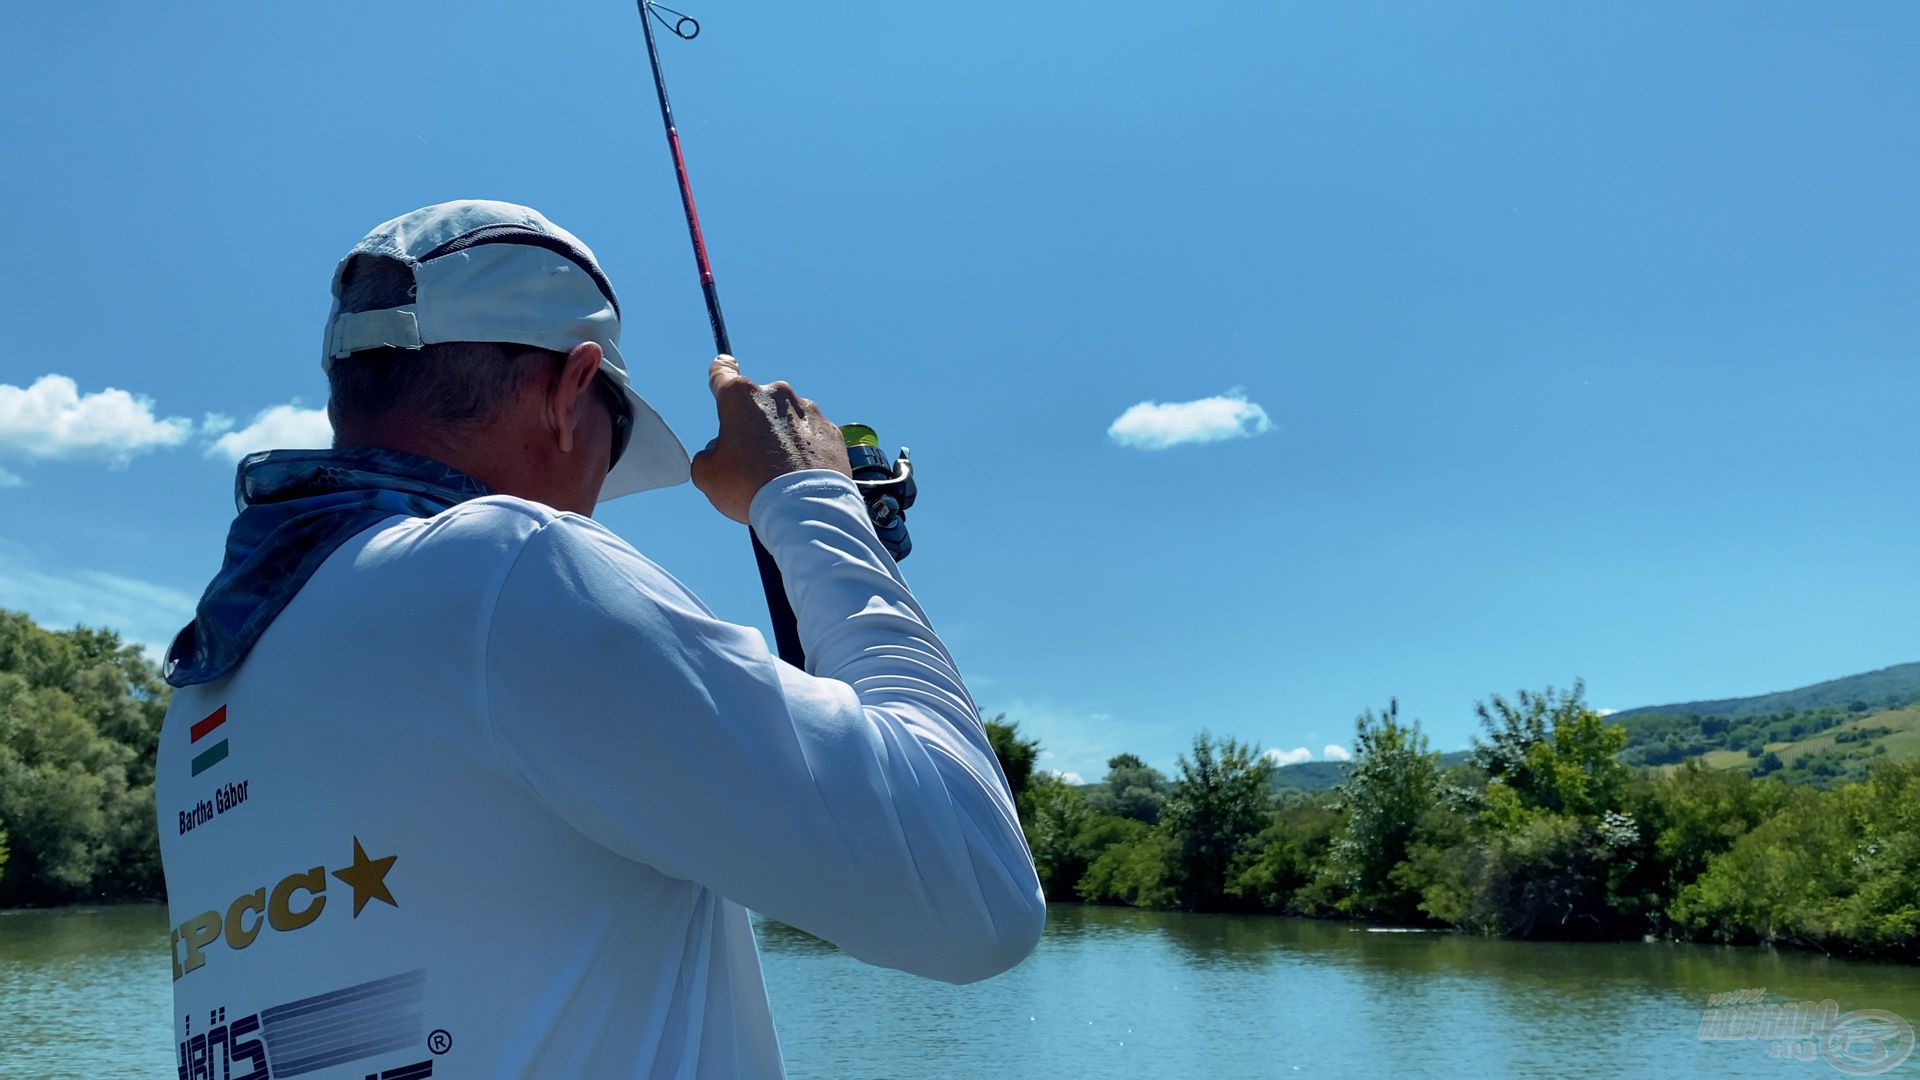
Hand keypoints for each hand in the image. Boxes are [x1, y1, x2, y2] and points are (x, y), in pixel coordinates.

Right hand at [691, 355, 851, 522]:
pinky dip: (806, 451)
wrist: (803, 507)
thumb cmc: (749, 487)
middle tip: (751, 459)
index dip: (720, 372)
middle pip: (759, 405)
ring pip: (788, 421)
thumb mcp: (707, 473)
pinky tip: (800, 475)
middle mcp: (777, 395)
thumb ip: (708, 454)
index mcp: (741, 397)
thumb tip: (720, 451)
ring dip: (782, 439)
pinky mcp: (831, 431)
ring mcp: (808, 411)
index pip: (723, 373)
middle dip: (754, 425)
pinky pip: (813, 437)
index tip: (723, 366)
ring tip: (779, 474)